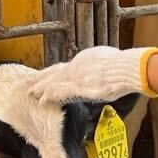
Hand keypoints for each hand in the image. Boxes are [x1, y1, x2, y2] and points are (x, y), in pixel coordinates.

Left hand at [25, 46, 157, 103]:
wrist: (127, 68)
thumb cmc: (124, 64)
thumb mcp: (110, 58)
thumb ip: (101, 63)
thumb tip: (102, 68)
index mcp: (85, 58)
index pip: (65, 67)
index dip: (54, 73)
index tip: (47, 75)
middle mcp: (77, 66)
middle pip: (55, 73)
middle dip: (42, 78)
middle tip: (31, 84)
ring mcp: (78, 77)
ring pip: (54, 82)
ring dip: (41, 88)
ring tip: (31, 93)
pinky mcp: (80, 87)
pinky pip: (61, 92)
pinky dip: (50, 95)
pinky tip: (42, 100)